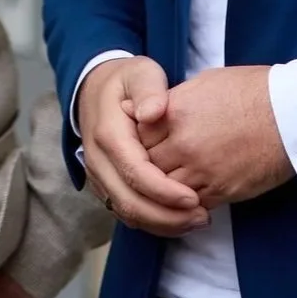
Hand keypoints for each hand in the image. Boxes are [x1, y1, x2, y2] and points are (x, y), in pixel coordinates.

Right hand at [75, 55, 207, 236]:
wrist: (94, 88)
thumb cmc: (126, 81)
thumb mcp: (140, 73)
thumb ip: (149, 90)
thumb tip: (152, 113)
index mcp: (108, 135)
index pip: (135, 173)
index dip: (164, 191)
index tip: (194, 198)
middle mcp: (98, 160)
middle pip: (129, 202)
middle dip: (166, 217)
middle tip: (202, 217)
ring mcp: (97, 175)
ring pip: (125, 212)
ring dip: (161, 224)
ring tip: (197, 221)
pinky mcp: (103, 185)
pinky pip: (124, 211)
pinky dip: (151, 221)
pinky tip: (179, 219)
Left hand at [141, 66, 293, 206]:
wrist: (291, 113)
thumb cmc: (252, 91)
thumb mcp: (205, 83)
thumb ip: (170, 101)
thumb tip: (143, 111)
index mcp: (176, 112)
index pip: (137, 137)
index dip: (136, 142)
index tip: (142, 144)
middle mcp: (183, 143)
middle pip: (146, 166)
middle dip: (145, 168)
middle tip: (149, 169)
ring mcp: (202, 169)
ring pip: (164, 190)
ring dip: (163, 189)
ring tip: (165, 186)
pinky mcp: (222, 190)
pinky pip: (190, 204)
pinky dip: (185, 204)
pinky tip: (186, 199)